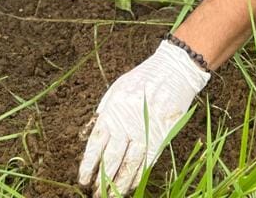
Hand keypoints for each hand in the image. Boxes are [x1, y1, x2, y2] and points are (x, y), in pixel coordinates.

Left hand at [78, 40, 209, 195]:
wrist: (173, 71)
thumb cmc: (142, 79)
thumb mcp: (116, 89)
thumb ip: (103, 112)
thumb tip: (88, 135)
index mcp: (112, 111)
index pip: (95, 144)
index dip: (88, 164)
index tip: (83, 179)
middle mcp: (127, 123)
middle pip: (111, 159)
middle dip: (102, 180)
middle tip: (95, 194)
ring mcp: (145, 131)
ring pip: (129, 165)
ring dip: (119, 184)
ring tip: (111, 196)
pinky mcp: (161, 136)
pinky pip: (148, 162)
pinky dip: (139, 176)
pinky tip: (131, 186)